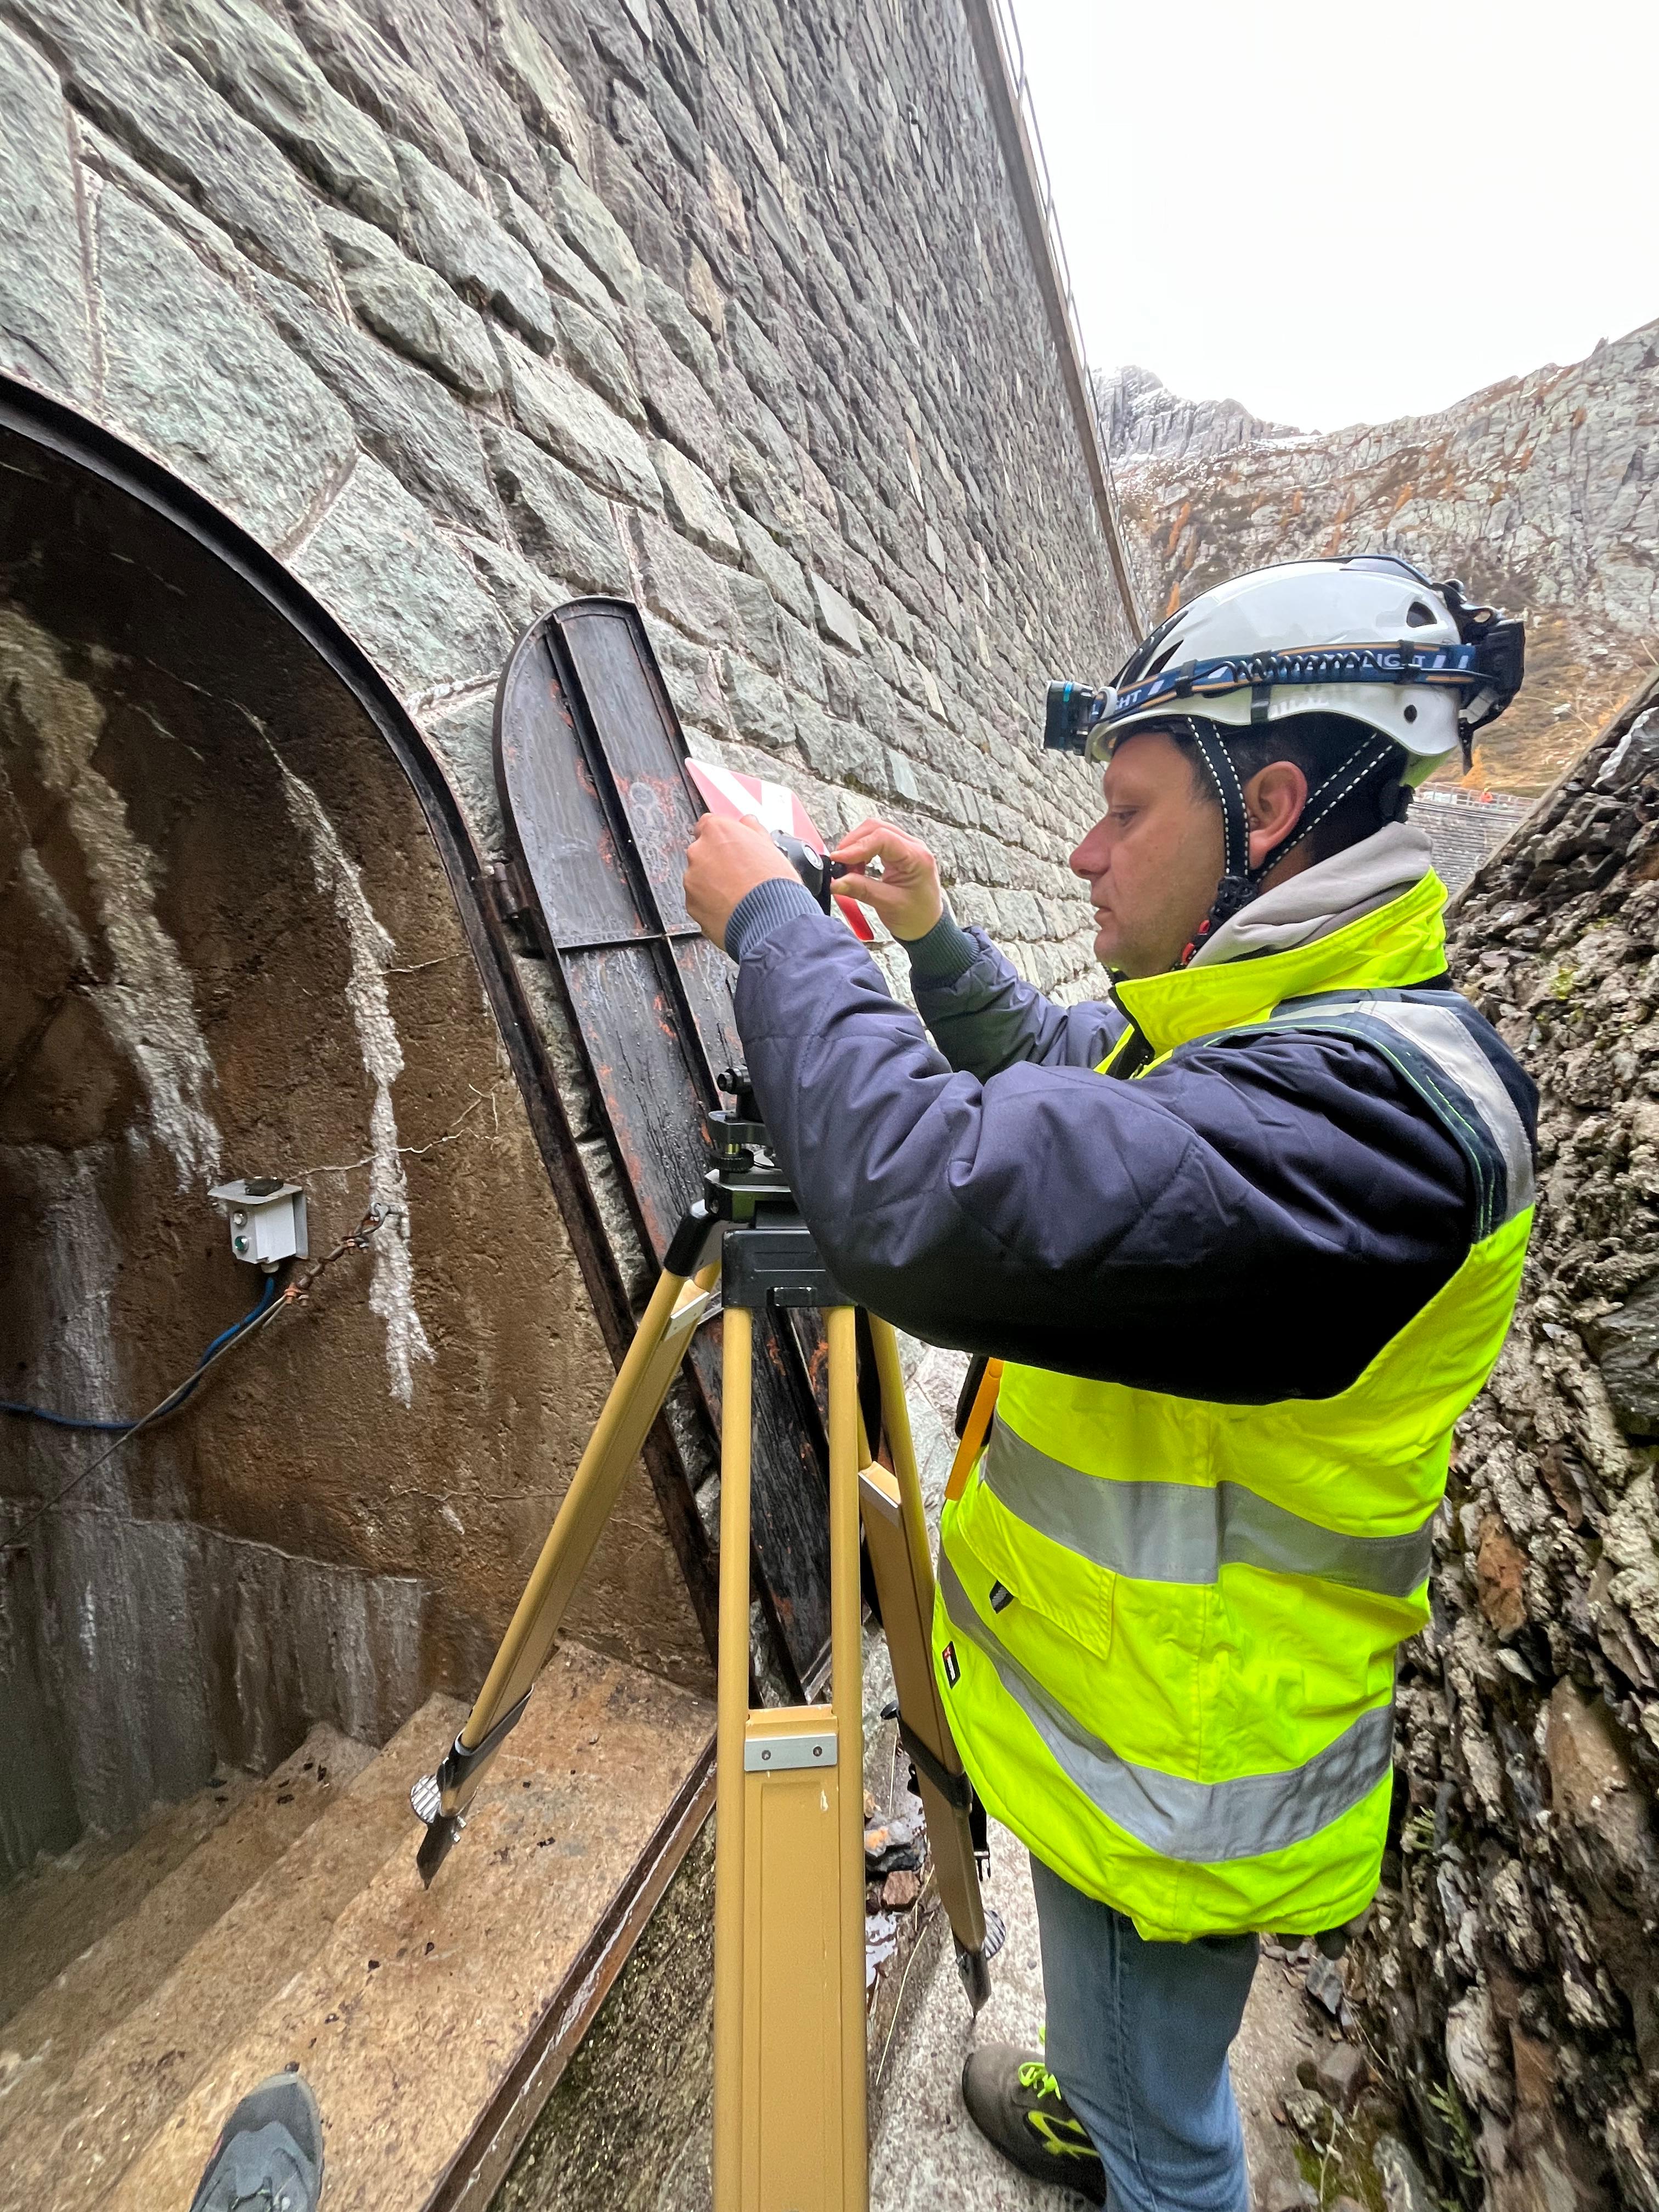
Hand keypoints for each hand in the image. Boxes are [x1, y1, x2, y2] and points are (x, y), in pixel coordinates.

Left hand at [684, 812, 797, 948]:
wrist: (770, 922)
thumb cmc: (773, 886)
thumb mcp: (771, 848)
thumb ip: (753, 831)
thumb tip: (748, 824)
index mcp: (717, 831)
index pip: (709, 824)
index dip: (723, 837)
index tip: (731, 846)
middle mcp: (699, 852)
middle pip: (704, 852)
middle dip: (718, 861)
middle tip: (739, 874)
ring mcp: (692, 879)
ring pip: (700, 877)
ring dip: (713, 883)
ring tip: (738, 895)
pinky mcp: (691, 905)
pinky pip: (699, 900)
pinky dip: (711, 904)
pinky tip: (732, 908)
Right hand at [831, 818, 943, 941]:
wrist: (928, 927)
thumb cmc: (917, 918)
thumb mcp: (888, 905)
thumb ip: (862, 890)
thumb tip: (836, 882)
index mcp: (917, 857)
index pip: (882, 838)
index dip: (856, 846)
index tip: (838, 859)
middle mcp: (913, 847)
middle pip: (876, 828)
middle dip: (853, 844)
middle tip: (839, 864)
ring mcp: (905, 848)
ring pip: (874, 832)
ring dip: (856, 847)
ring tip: (848, 870)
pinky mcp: (898, 853)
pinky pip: (875, 843)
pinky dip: (861, 852)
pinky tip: (857, 869)